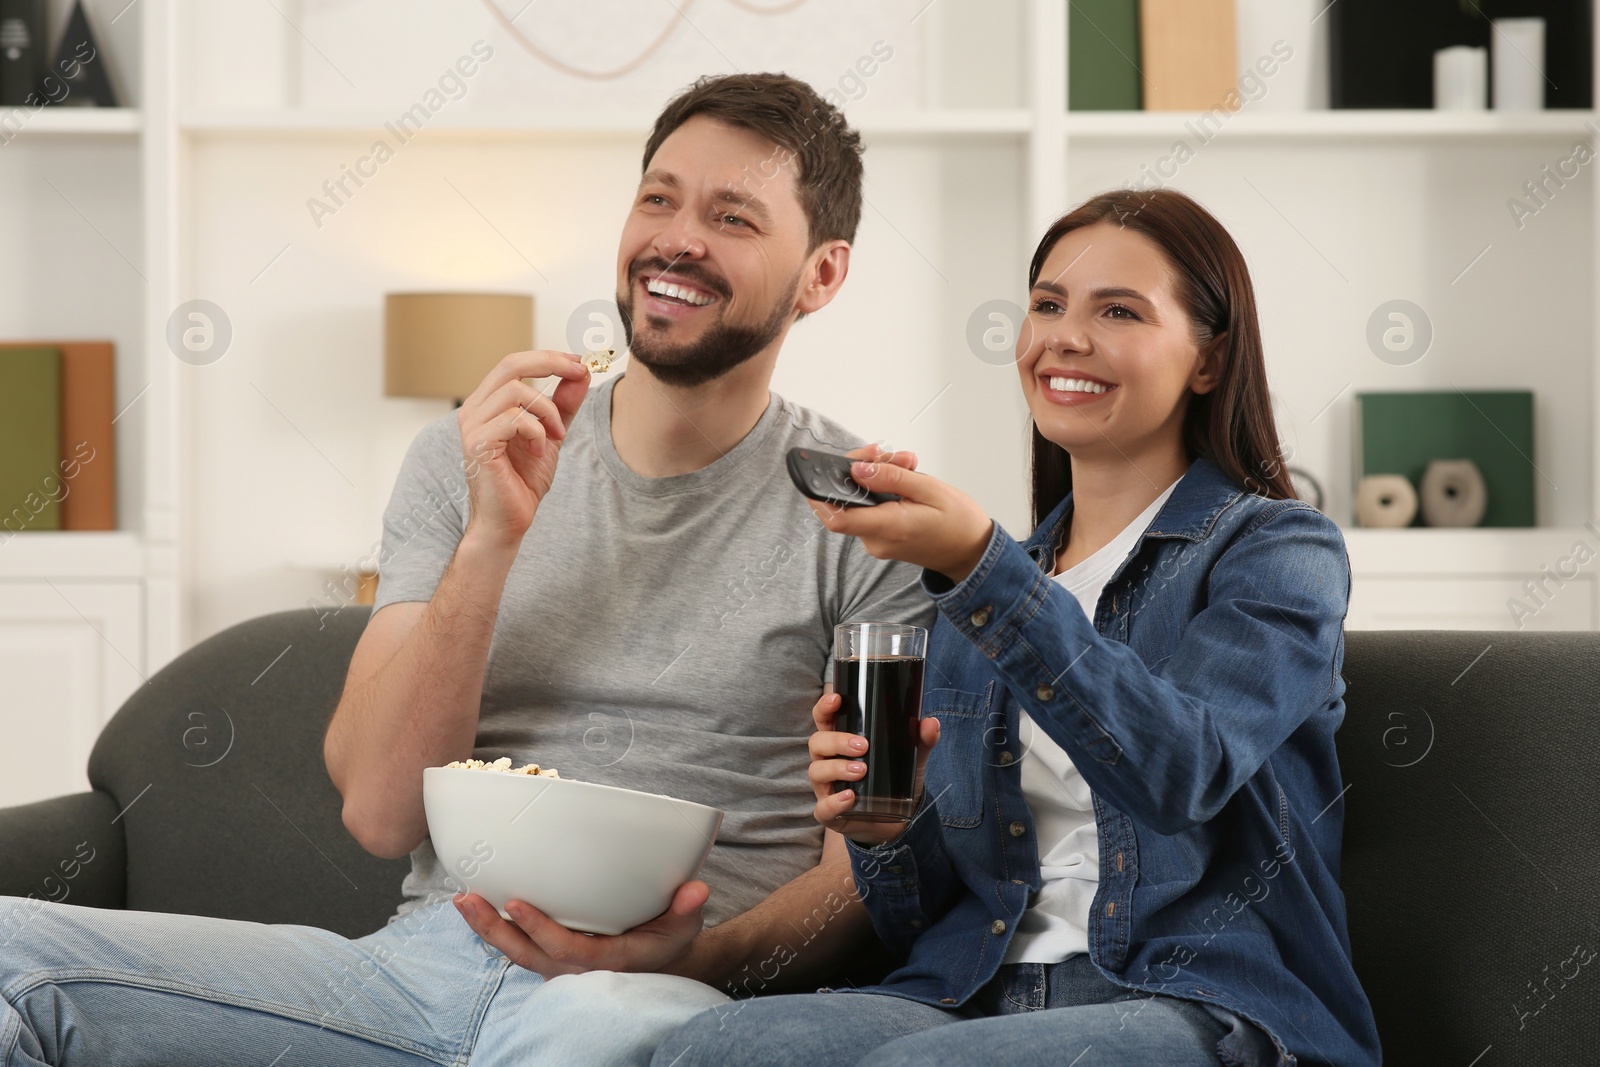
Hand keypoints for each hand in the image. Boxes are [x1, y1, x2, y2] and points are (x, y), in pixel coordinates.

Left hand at [451, 880, 708, 978]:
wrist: (661, 961)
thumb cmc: (670, 937)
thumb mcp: (685, 924)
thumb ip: (688, 907)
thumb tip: (696, 889)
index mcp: (610, 962)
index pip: (567, 951)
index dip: (540, 929)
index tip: (516, 903)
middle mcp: (578, 970)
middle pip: (528, 956)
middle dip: (495, 930)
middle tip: (468, 899)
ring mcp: (561, 966)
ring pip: (518, 954)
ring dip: (487, 929)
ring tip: (462, 899)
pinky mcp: (553, 957)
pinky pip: (520, 948)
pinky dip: (497, 929)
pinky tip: (478, 905)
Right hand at [457, 350, 591, 547]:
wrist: (508, 521)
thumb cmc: (522, 481)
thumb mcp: (550, 435)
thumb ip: (562, 405)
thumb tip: (580, 375)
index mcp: (487, 403)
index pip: (514, 363)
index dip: (548, 357)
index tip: (578, 363)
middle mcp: (474, 409)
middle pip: (510, 365)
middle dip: (550, 364)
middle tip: (579, 373)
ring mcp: (472, 426)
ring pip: (515, 392)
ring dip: (547, 411)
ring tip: (556, 435)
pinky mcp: (477, 444)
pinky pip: (513, 420)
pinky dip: (535, 431)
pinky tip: (538, 450)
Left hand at [805, 448, 993, 582]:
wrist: (972, 551)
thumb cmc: (958, 522)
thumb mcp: (929, 490)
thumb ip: (891, 478)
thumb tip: (858, 469)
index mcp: (889, 528)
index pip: (837, 517)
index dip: (818, 495)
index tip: (812, 470)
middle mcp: (876, 540)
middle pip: (848, 502)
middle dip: (859, 470)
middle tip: (884, 452)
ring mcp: (877, 541)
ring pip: (859, 503)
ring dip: (875, 477)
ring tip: (906, 463)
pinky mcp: (881, 538)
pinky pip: (870, 509)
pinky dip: (880, 490)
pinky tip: (903, 478)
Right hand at [807, 690, 939, 846]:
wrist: (897, 820)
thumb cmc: (893, 781)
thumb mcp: (911, 759)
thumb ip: (921, 741)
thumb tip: (931, 723)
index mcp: (841, 742)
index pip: (824, 720)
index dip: (824, 708)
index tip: (836, 699)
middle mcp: (828, 761)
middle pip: (818, 743)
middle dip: (837, 741)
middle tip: (862, 745)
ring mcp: (826, 787)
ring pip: (817, 771)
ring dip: (837, 768)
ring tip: (861, 770)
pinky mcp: (829, 812)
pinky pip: (823, 807)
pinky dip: (834, 801)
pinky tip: (850, 797)